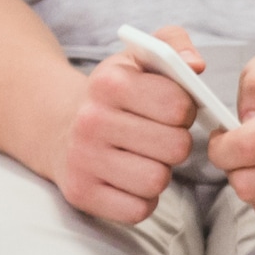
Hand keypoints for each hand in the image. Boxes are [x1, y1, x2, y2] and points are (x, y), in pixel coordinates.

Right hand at [53, 35, 199, 227]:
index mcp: (109, 83)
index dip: (185, 111)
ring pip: (158, 181)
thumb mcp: (139, 58)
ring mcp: (82, 159)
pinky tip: (130, 180)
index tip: (172, 111)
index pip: (179, 106)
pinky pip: (138, 210)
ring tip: (145, 158)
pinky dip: (142, 199)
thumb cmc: (116, 94)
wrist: (57, 126)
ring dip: (161, 173)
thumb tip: (196, 64)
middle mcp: (90, 121)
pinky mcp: (81, 193)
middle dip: (176, 143)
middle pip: (176, 147)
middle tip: (160, 138)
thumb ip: (173, 44)